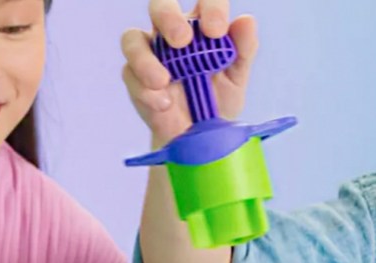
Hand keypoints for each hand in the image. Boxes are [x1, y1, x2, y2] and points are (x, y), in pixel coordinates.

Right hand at [120, 0, 258, 145]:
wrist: (197, 136)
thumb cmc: (216, 100)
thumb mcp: (236, 78)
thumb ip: (243, 50)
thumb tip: (246, 20)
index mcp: (200, 25)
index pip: (204, 1)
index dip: (210, 7)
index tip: (216, 31)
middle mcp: (171, 32)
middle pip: (160, 5)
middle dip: (168, 18)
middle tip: (182, 41)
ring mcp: (149, 54)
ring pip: (132, 39)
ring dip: (145, 59)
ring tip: (164, 81)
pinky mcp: (134, 78)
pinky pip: (129, 74)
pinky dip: (145, 90)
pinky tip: (163, 104)